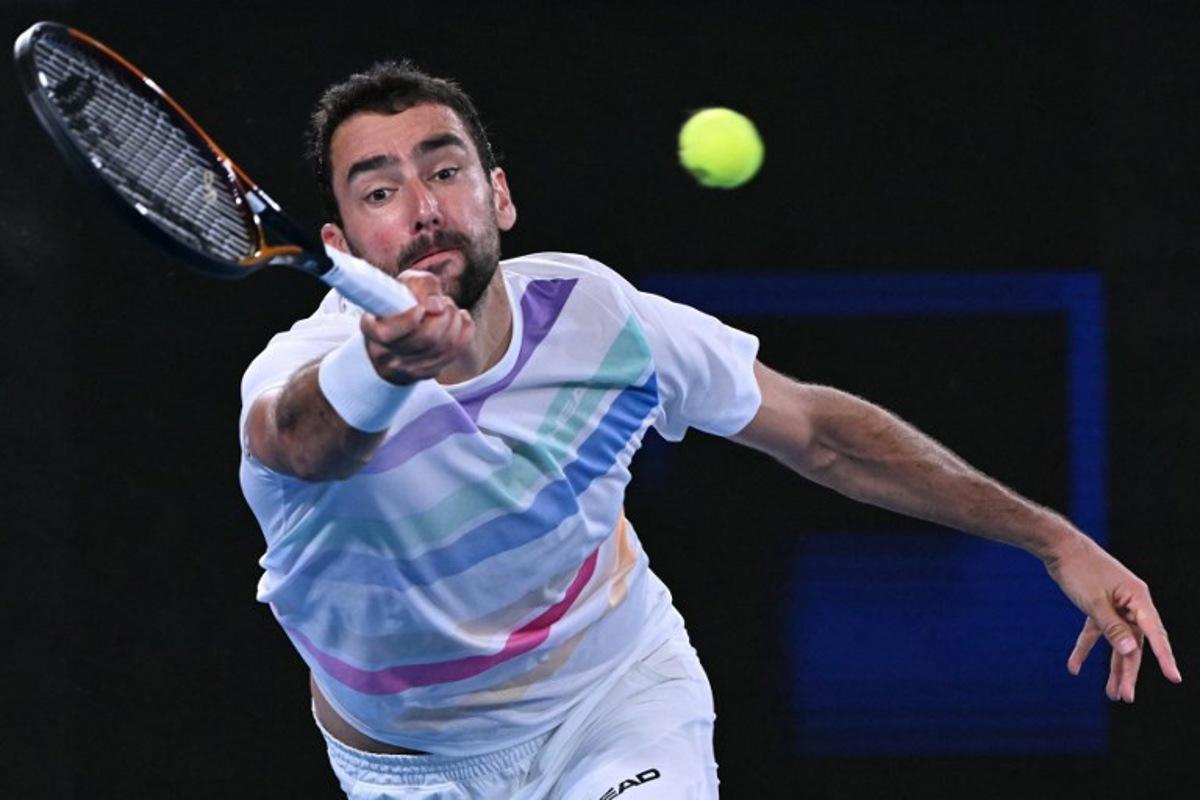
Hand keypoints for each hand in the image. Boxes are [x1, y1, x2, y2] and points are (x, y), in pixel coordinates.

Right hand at [359, 271, 473, 383]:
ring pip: (444, 347)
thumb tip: (436, 306)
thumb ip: (422, 285)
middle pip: (427, 339)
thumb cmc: (402, 302)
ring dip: (455, 321)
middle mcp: (386, 354)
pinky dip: (464, 332)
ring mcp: (406, 368)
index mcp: (372, 330)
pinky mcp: (426, 373)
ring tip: (450, 310)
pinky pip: (456, 353)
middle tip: (444, 303)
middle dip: (444, 315)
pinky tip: (460, 320)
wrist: (404, 330)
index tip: (420, 308)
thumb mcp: (406, 284)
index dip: (409, 320)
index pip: (388, 334)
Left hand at [1045, 533, 1181, 700]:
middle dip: (1129, 671)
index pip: (1155, 634)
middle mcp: (1131, 603)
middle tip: (1125, 697)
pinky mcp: (1098, 606)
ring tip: (1111, 693)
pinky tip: (1073, 667)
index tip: (1174, 678)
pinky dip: (1085, 648)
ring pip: (1117, 642)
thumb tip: (1132, 651)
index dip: (1164, 657)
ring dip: (1112, 666)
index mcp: (1138, 599)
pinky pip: (1096, 632)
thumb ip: (1112, 628)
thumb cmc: (1079, 570)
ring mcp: (1115, 605)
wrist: (1058, 546)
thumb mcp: (1094, 601)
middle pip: (1135, 643)